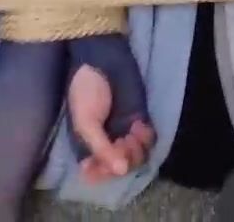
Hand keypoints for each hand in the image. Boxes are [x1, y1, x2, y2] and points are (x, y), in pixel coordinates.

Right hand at [65, 35, 153, 183]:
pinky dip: (145, 138)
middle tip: (119, 144)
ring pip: (135, 157)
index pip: (95, 171)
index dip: (100, 174)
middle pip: (118, 167)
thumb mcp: (85, 122)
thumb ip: (101, 148)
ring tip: (130, 135)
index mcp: (86, 143)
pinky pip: (147, 140)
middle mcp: (106, 141)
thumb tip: (120, 171)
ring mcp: (124, 131)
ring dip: (134, 152)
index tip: (100, 168)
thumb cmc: (86, 90)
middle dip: (120, 162)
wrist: (102, 59)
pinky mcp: (139, 119)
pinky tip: (139, 126)